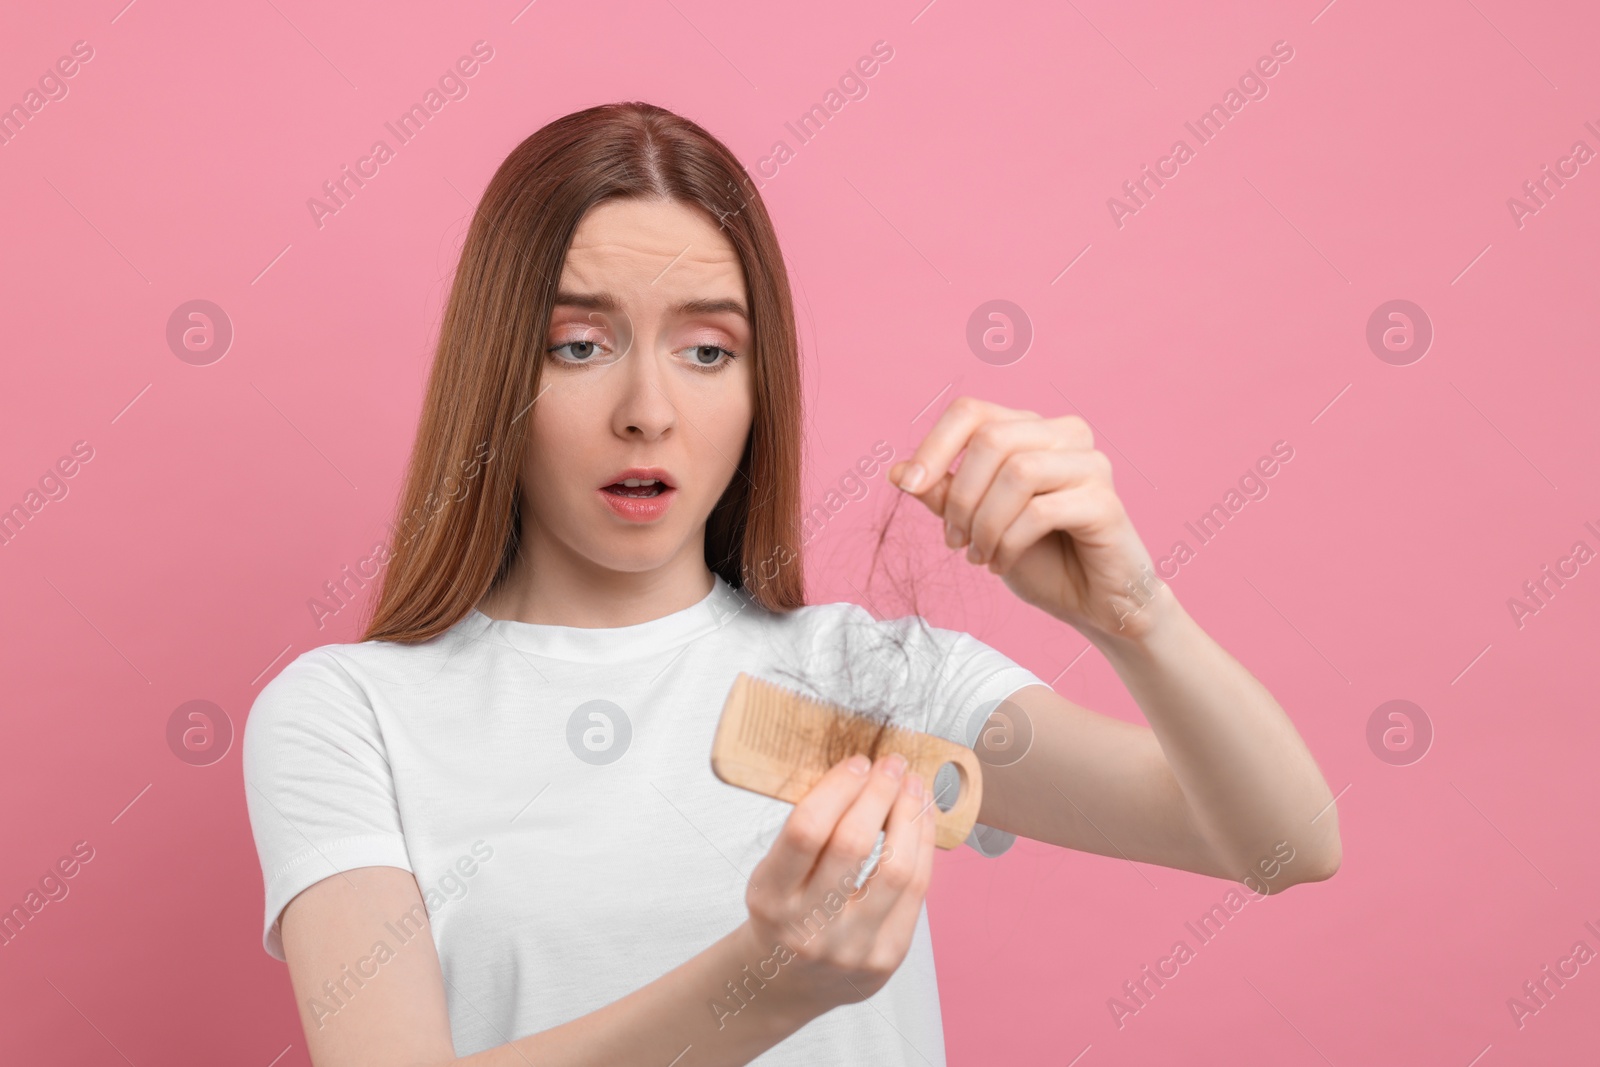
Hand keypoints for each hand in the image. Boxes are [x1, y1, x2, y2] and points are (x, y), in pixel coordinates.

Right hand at [741, 754, 935, 1019]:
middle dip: (878, 794)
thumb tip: (859, 772)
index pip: (806, 831)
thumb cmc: (784, 913)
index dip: (838, 788)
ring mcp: (852, 948)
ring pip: (896, 870)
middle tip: (891, 765)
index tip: (857, 763)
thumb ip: (807, 833)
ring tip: (914, 786)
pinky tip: (922, 821)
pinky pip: (916, 893)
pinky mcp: (887, 958)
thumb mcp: (773, 874)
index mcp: (771, 898)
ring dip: (910, 817)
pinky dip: (923, 848)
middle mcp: (810, 928)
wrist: (790, 982)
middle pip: (854, 846)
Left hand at [889, 396, 1169, 640]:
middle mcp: (1065, 434)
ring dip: (985, 523)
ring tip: (979, 556)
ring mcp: (1091, 464)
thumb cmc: (1039, 558)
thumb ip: (944, 495)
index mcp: (1031, 429)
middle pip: (991, 439)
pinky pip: (1041, 510)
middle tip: (954, 541)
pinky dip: (1010, 542)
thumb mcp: (977, 524)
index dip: (934, 446)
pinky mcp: (1105, 501)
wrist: (1091, 603)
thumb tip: (896, 471)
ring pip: (1017, 472)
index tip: (910, 487)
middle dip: (960, 496)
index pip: (972, 412)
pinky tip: (1003, 563)